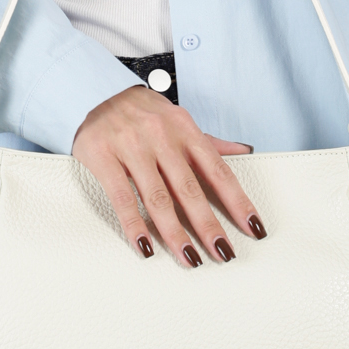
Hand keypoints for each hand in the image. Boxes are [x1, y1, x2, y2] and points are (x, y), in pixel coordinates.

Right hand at [72, 86, 266, 267]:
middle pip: (189, 189)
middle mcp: (161, 136)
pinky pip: (122, 198)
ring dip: (175, 232)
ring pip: (158, 197)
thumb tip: (245, 152)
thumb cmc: (142, 113)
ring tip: (190, 258)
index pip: (218, 170)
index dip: (238, 200)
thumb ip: (209, 142)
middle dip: (208, 224)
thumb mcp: (177, 121)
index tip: (253, 227)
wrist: (95, 90)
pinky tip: (146, 247)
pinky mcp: (103, 157)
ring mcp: (131, 146)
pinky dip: (134, 226)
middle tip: (223, 252)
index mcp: (185, 128)